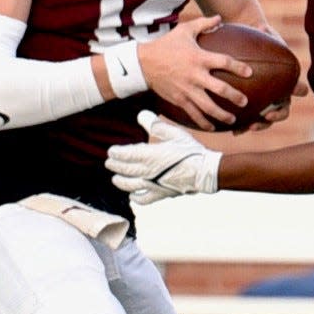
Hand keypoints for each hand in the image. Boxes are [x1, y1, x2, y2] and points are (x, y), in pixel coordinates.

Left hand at [106, 111, 221, 206]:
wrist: (204, 171)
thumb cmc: (191, 151)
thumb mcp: (173, 133)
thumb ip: (155, 124)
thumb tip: (141, 114)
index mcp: (149, 155)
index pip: (126, 155)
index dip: (116, 153)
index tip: (111, 151)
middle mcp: (148, 172)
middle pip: (125, 170)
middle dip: (115, 166)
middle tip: (109, 162)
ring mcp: (153, 185)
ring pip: (130, 185)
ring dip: (120, 182)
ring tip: (115, 179)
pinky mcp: (161, 194)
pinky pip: (144, 199)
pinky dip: (136, 198)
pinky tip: (132, 196)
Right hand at [139, 17, 251, 129]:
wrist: (143, 63)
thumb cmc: (166, 45)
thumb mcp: (184, 30)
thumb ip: (203, 24)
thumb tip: (220, 18)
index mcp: (199, 58)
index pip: (223, 62)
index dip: (238, 67)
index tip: (249, 73)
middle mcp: (195, 76)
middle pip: (220, 89)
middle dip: (234, 96)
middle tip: (245, 101)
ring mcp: (187, 90)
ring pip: (208, 106)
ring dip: (222, 114)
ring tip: (233, 119)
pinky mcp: (179, 100)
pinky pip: (193, 114)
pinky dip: (204, 122)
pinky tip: (213, 127)